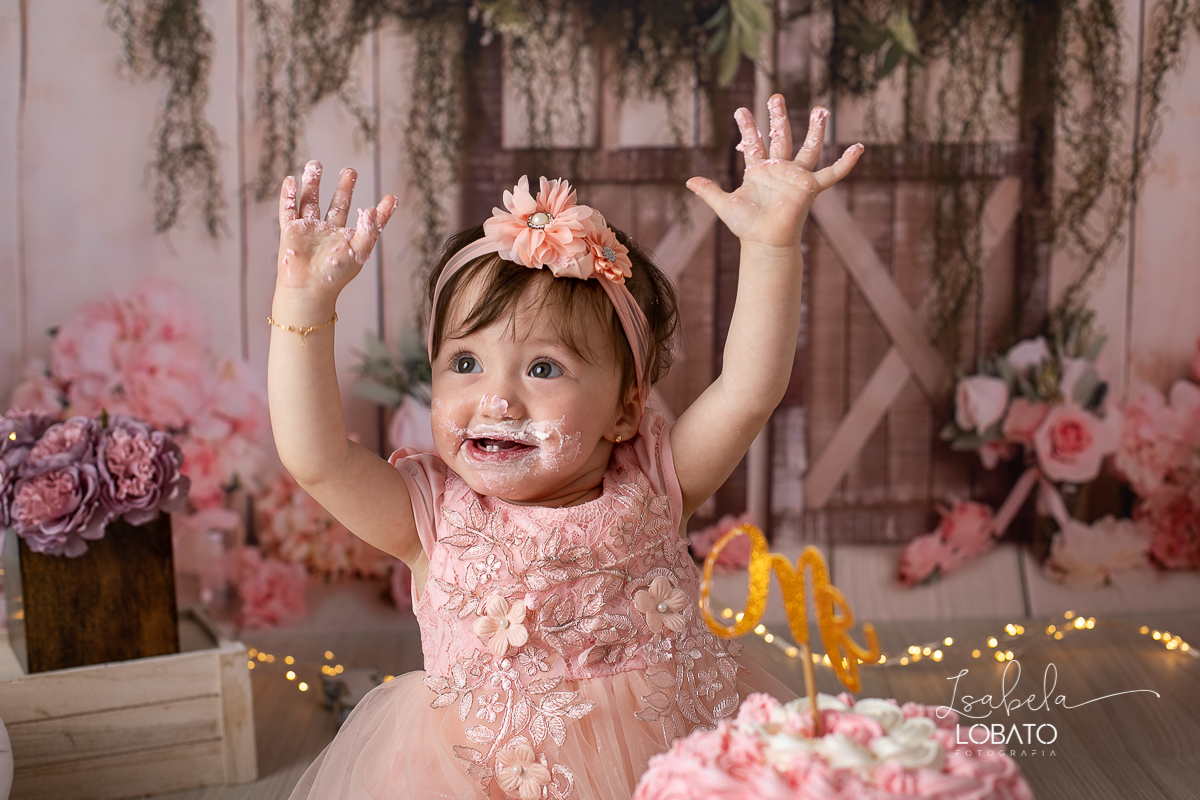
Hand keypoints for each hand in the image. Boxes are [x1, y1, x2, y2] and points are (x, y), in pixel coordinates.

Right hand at [276, 161, 396, 293]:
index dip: (381, 211)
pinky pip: (288, 209)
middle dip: (344, 188)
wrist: (308, 289)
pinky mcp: (291, 231)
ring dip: (312, 184)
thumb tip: (372, 209)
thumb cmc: (336, 274)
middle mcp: (329, 233)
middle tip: (350, 170)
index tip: (392, 198)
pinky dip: (289, 195)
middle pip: (337, 206)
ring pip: (310, 202)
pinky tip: (292, 180)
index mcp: (348, 240)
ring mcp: (309, 230)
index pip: (367, 222)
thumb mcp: (359, 251)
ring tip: (316, 164)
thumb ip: (369, 229)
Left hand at [686, 95, 861, 249]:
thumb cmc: (747, 226)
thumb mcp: (724, 205)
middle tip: (775, 95)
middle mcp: (779, 170)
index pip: (753, 143)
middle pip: (781, 137)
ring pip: (809, 147)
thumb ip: (709, 191)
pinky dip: (846, 163)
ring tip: (821, 108)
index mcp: (759, 171)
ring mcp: (796, 177)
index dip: (747, 127)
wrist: (765, 242)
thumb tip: (688, 181)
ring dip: (815, 129)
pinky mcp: (810, 187)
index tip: (740, 110)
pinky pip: (832, 174)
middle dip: (778, 117)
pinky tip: (859, 148)